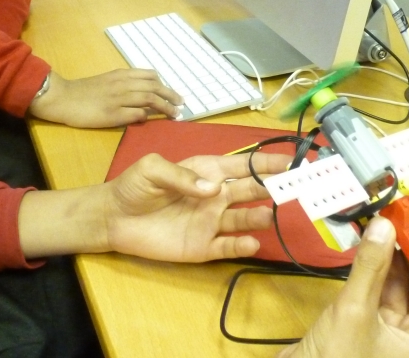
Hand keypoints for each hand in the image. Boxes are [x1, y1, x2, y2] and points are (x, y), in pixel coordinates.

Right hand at [27, 70, 182, 127]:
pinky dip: (146, 116)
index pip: (150, 76)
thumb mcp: (107, 81)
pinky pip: (136, 114)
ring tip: (175, 114)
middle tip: (181, 105)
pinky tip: (150, 120)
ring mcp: (118, 99)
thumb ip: (124, 84)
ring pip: (149, 99)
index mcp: (121, 75)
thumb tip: (143, 92)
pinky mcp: (112, 114)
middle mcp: (122, 84)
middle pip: (154, 87)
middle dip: (171, 96)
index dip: (164, 85)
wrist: (64, 97)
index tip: (172, 94)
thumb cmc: (83, 91)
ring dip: (165, 107)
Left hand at [104, 151, 289, 261]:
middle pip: (250, 191)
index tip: (291, 162)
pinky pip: (227, 246)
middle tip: (295, 188)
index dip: (266, 164)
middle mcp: (214, 196)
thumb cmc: (133, 187)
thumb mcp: (152, 170)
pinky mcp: (202, 246)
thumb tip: (214, 189)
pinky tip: (252, 242)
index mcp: (205, 171)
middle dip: (272, 188)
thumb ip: (181, 176)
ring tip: (273, 213)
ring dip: (260, 216)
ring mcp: (210, 222)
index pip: (242, 166)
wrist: (113, 218)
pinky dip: (241, 245)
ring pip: (244, 218)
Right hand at [277, 218, 408, 357]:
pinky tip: (367, 248)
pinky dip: (375, 272)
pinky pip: (380, 295)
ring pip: (402, 290)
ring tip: (381, 228)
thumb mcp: (354, 311)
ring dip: (393, 260)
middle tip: (398, 222)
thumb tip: (384, 225)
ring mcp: (394, 336)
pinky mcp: (370, 330)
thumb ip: (370, 267)